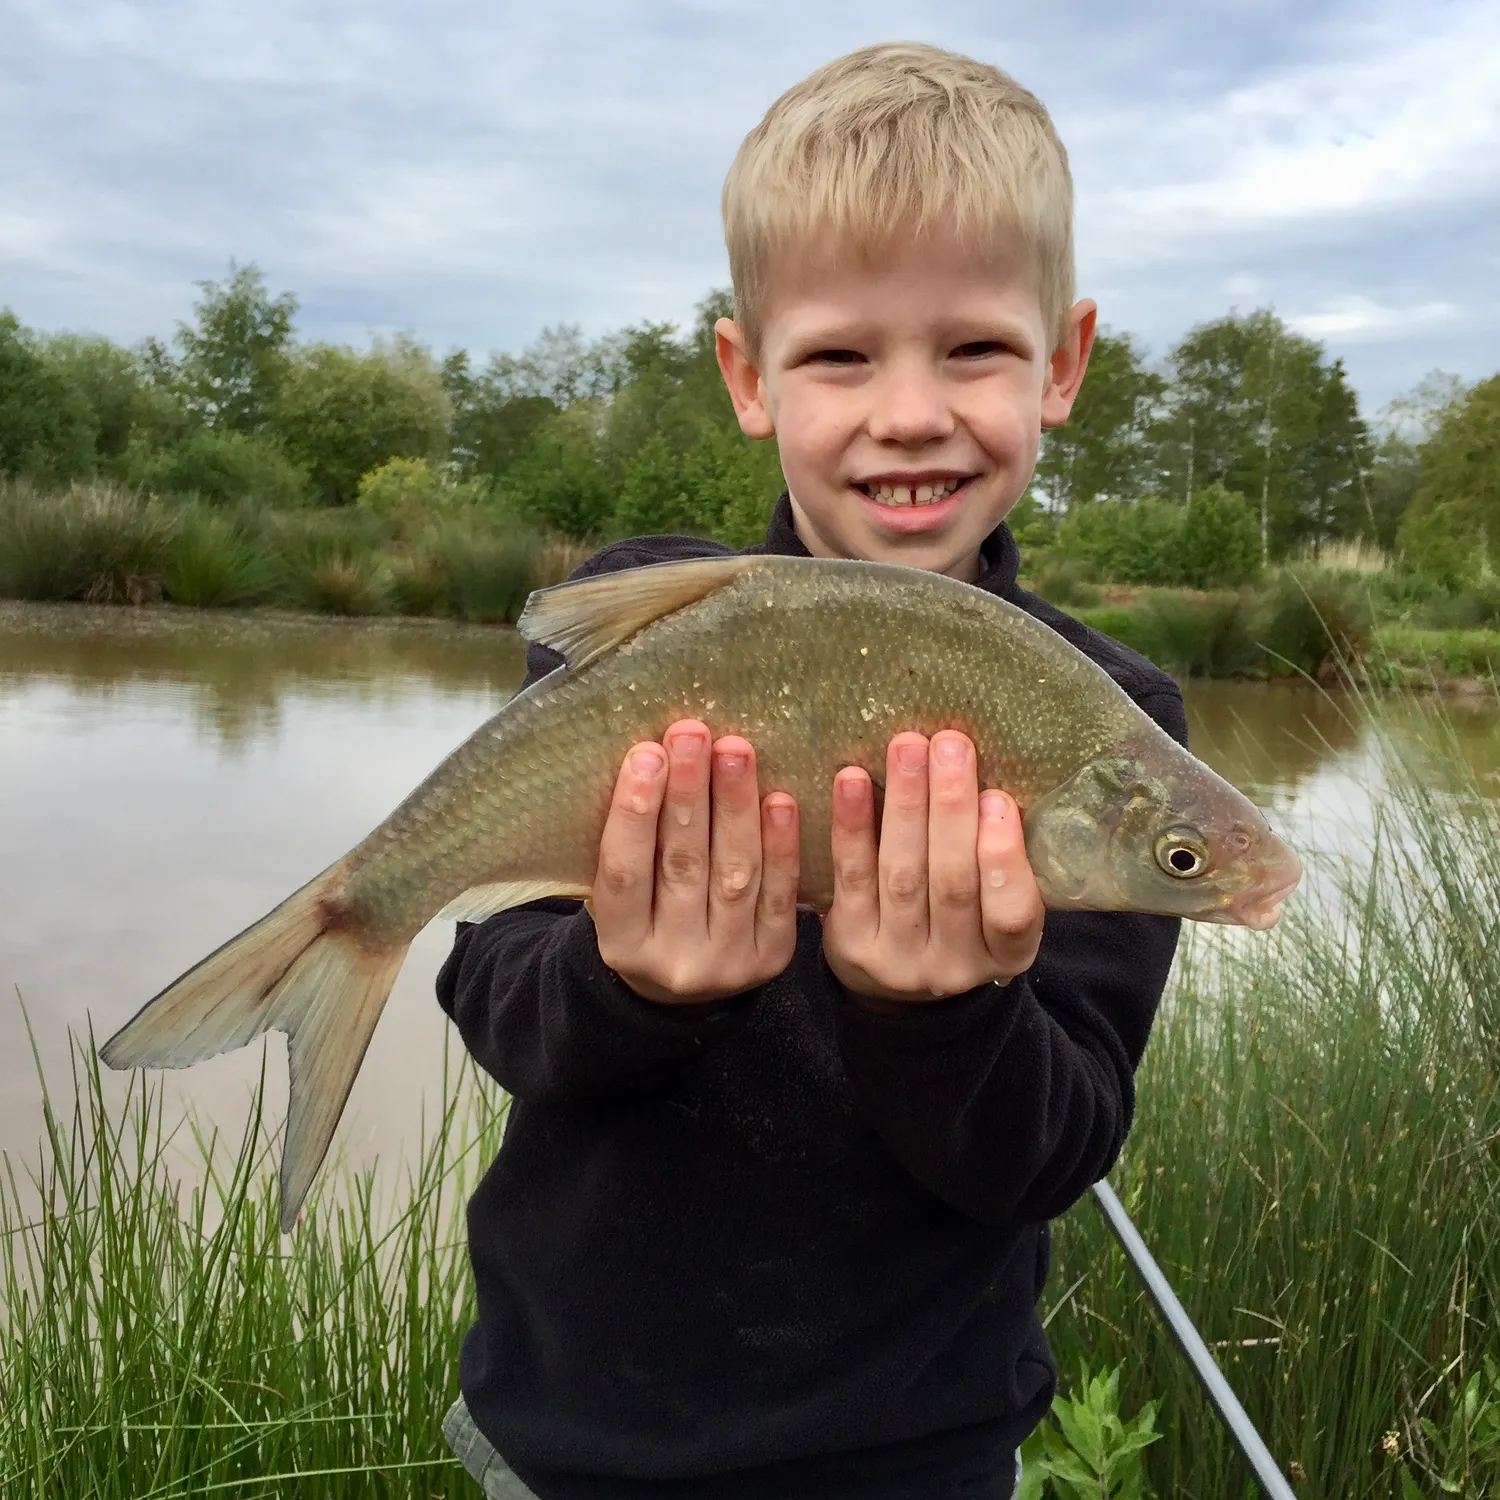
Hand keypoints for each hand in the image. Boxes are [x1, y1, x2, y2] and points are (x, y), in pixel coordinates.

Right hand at [591, 720, 799, 1004]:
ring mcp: (728, 963)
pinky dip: (780, 844)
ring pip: (734, 875)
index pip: (624, 873)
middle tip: (692, 733)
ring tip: (735, 749)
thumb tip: (655, 754)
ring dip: (736, 805)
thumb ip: (632, 840)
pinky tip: (780, 799)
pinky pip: (779, 894)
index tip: (646, 754)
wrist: (688, 989)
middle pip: (683, 866)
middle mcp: (675, 961)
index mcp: (622, 945)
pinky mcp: (773, 957)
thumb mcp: (622, 891)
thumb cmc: (648, 913)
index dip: (635, 812)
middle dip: (689, 794)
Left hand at [821, 731, 1043, 1005]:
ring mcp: (898, 960)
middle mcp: (954, 967)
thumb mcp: (991, 904)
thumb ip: (994, 856)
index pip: (1012, 914)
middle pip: (952, 883)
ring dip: (904, 804)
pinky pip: (852, 877)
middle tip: (950, 745)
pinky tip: (852, 780)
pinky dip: (852, 826)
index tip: (998, 799)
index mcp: (1005, 954)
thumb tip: (982, 772)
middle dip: (950, 808)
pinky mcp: (851, 944)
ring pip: (902, 875)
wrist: (891, 984)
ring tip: (907, 748)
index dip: (1004, 859)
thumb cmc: (955, 919)